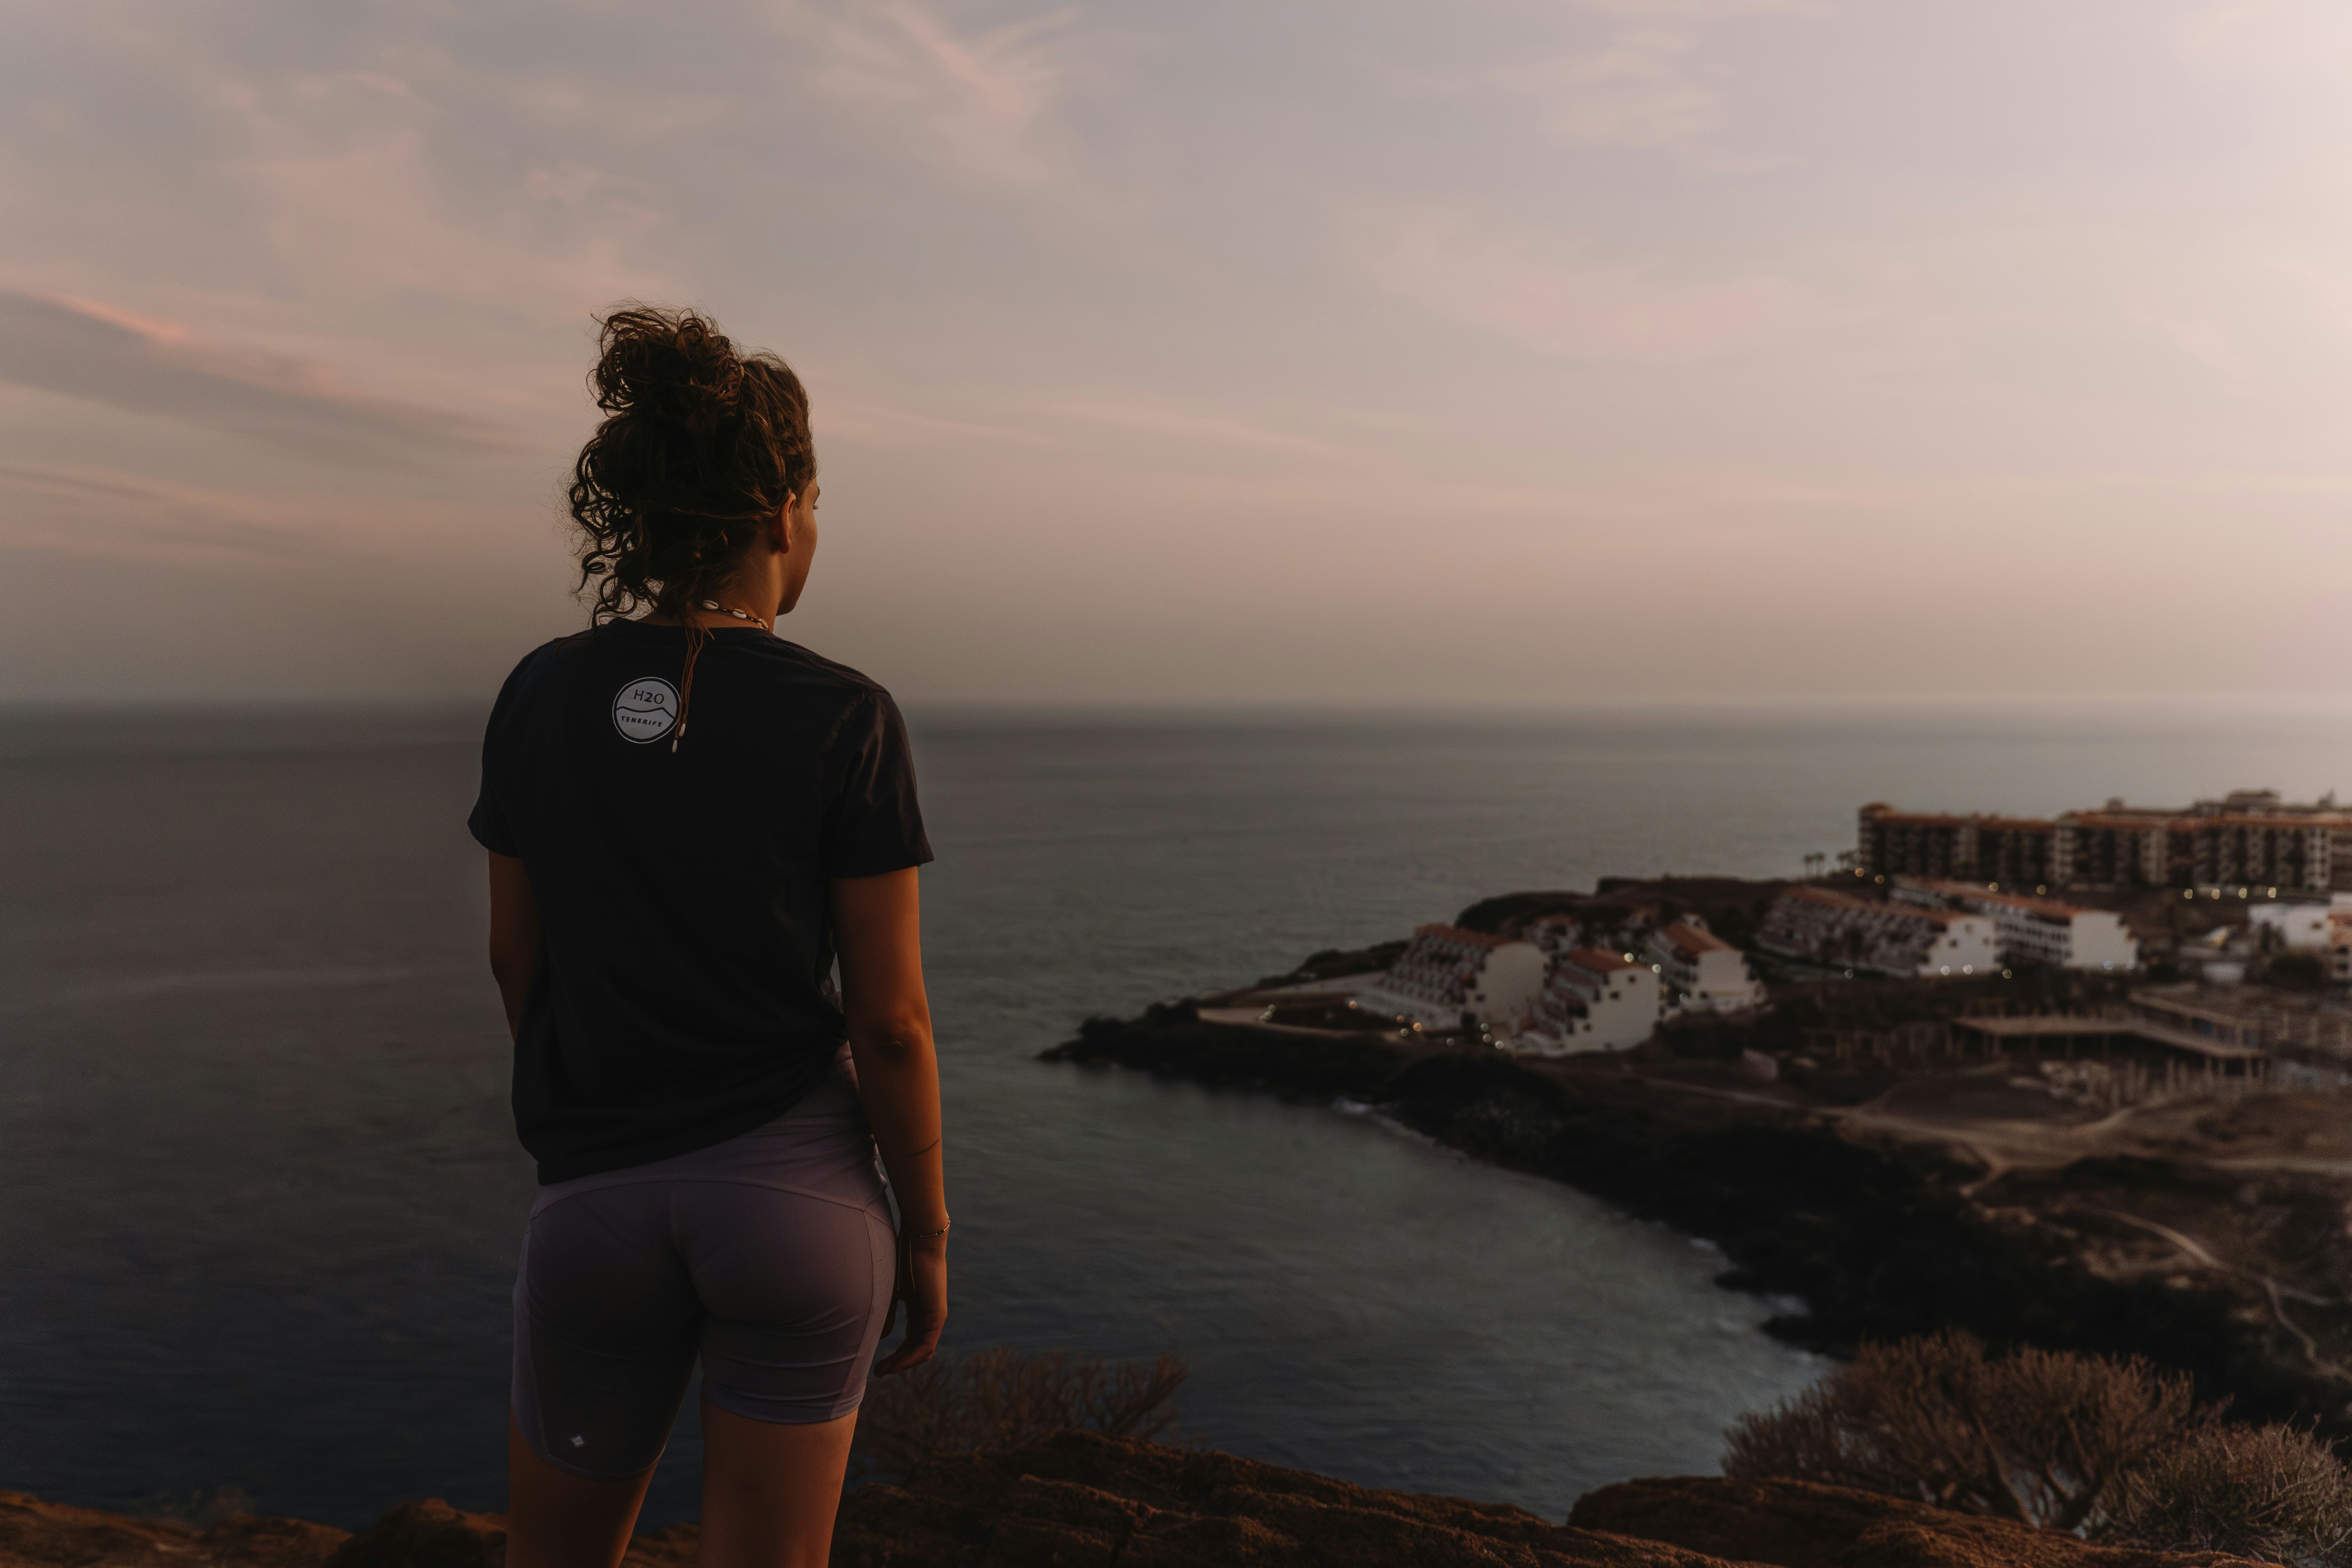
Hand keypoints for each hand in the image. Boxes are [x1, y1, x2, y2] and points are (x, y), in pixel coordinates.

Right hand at [873, 1235, 946, 1376]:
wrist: (917, 1241)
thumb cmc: (900, 1259)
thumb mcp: (889, 1292)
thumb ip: (887, 1315)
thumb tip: (882, 1338)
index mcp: (917, 1308)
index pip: (910, 1339)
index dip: (895, 1354)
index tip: (876, 1364)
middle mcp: (928, 1315)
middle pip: (915, 1348)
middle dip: (896, 1363)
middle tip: (878, 1372)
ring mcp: (935, 1316)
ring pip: (921, 1350)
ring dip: (902, 1364)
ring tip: (882, 1370)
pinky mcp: (937, 1315)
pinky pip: (926, 1345)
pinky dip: (911, 1357)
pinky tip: (895, 1363)